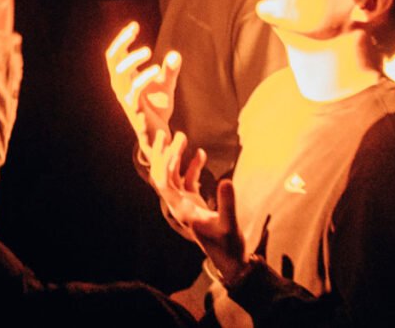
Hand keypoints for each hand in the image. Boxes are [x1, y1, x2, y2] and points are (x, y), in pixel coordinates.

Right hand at [104, 23, 181, 159]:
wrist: (158, 133)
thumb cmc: (157, 107)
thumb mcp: (166, 85)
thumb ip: (169, 70)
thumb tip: (175, 54)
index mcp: (124, 77)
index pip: (116, 53)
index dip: (122, 38)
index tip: (134, 25)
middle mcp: (120, 84)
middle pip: (112, 58)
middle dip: (121, 42)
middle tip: (135, 30)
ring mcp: (125, 95)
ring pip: (119, 71)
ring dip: (132, 59)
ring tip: (148, 50)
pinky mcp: (133, 107)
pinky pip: (134, 88)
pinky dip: (143, 76)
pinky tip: (155, 68)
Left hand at [152, 131, 242, 275]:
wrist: (231, 261)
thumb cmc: (228, 245)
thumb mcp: (229, 224)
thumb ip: (227, 203)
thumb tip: (226, 180)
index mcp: (181, 209)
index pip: (163, 182)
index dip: (164, 162)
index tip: (170, 144)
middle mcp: (178, 205)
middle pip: (162, 175)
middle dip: (163, 154)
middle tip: (167, 133)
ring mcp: (185, 203)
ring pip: (174, 177)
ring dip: (176, 158)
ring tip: (182, 136)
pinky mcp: (194, 204)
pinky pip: (188, 182)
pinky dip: (192, 168)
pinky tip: (201, 154)